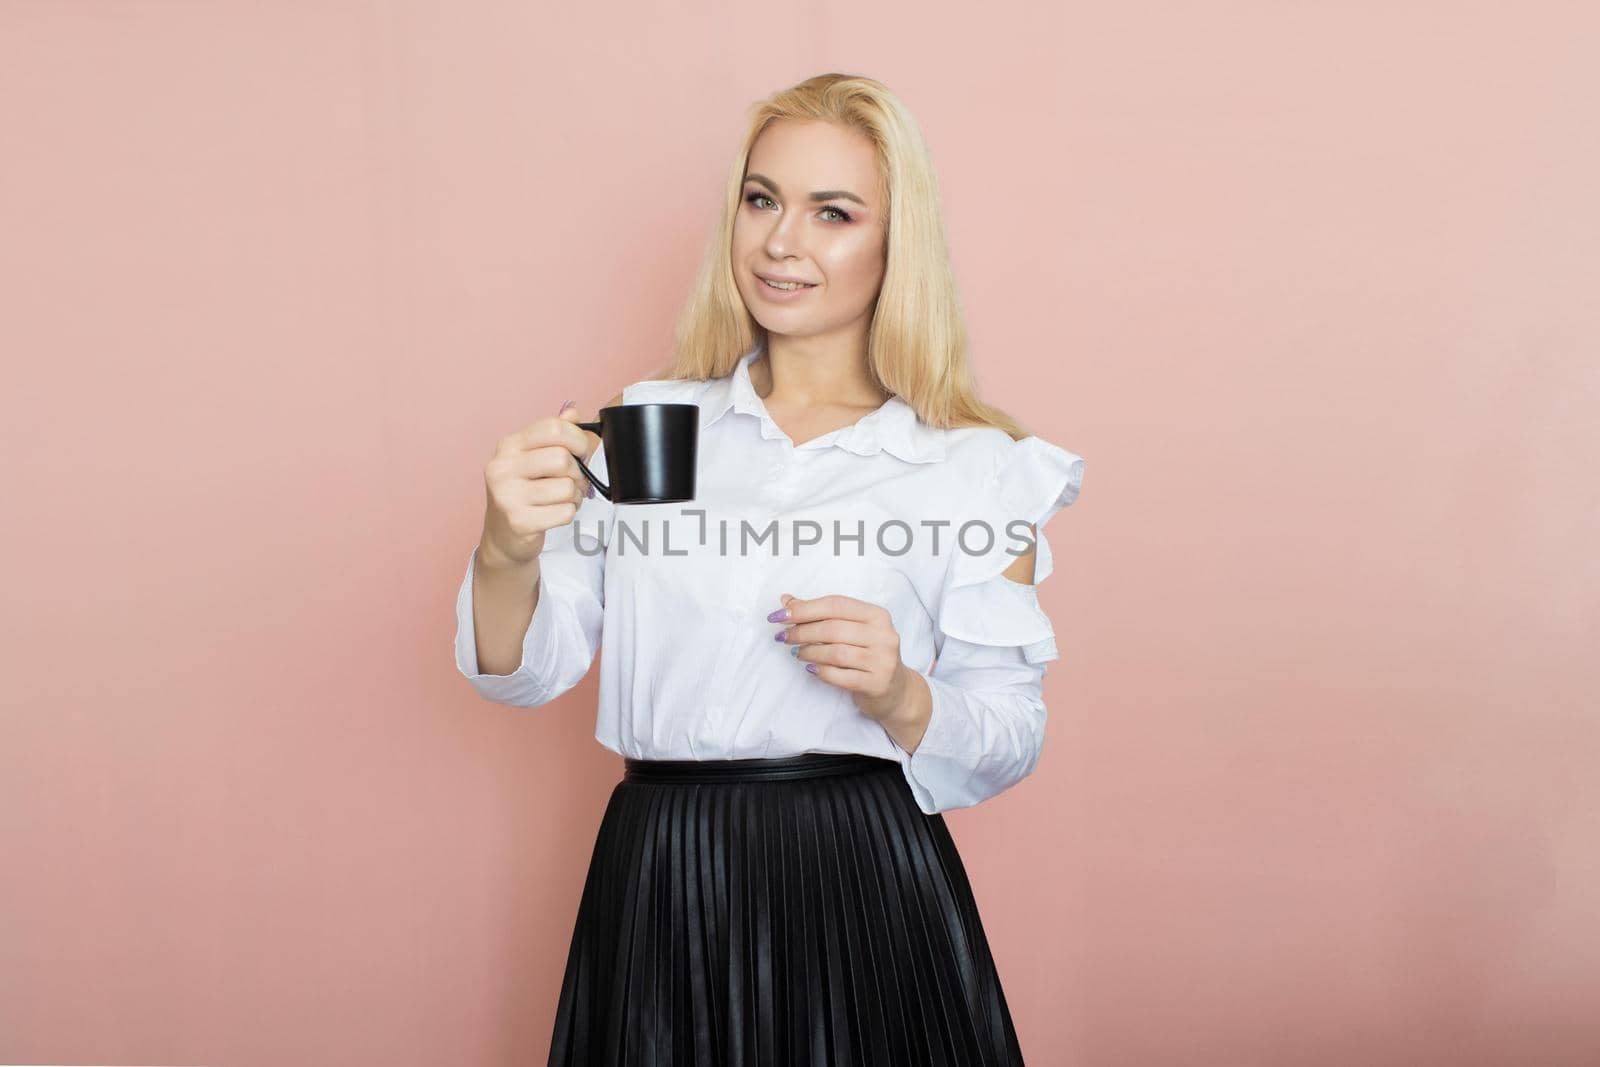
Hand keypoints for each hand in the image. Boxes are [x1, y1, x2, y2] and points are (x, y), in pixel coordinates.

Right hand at [477, 400, 600, 569]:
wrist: (503, 536)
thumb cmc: (522, 493)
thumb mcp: (532, 459)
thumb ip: (552, 435)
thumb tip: (572, 411)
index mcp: (509, 446)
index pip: (553, 428)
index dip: (577, 439)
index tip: (580, 451)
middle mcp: (503, 467)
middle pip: (563, 459)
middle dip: (577, 473)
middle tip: (573, 481)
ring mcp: (508, 495)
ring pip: (567, 488)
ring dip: (575, 496)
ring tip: (562, 499)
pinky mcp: (519, 521)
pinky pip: (565, 512)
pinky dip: (569, 513)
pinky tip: (555, 513)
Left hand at [769, 592, 916, 726]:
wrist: (896, 691)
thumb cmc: (867, 655)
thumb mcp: (849, 630)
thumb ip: (820, 614)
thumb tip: (786, 600)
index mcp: (876, 615)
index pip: (835, 605)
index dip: (804, 608)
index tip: (779, 615)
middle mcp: (883, 635)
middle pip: (833, 628)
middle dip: (802, 632)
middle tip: (784, 637)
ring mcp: (882, 660)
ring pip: (835, 653)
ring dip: (809, 652)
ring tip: (797, 654)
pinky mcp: (876, 683)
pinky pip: (840, 676)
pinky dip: (820, 672)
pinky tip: (811, 669)